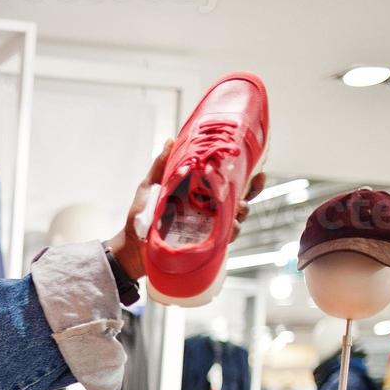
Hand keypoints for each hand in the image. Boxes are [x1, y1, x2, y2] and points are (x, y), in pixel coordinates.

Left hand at [107, 140, 266, 281]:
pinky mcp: (204, 245)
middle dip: (250, 194)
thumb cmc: (139, 217)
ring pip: (237, 219)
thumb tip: (170, 140)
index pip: (229, 182)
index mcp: (199, 193)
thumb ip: (161, 166)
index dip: (247, 177)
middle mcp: (208, 209)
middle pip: (240, 199)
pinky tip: (230, 228)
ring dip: (241, 213)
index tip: (258, 171)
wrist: (131, 249)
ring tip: (236, 211)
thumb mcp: (149, 188)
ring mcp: (208, 228)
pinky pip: (226, 239)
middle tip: (246, 192)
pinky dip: (231, 232)